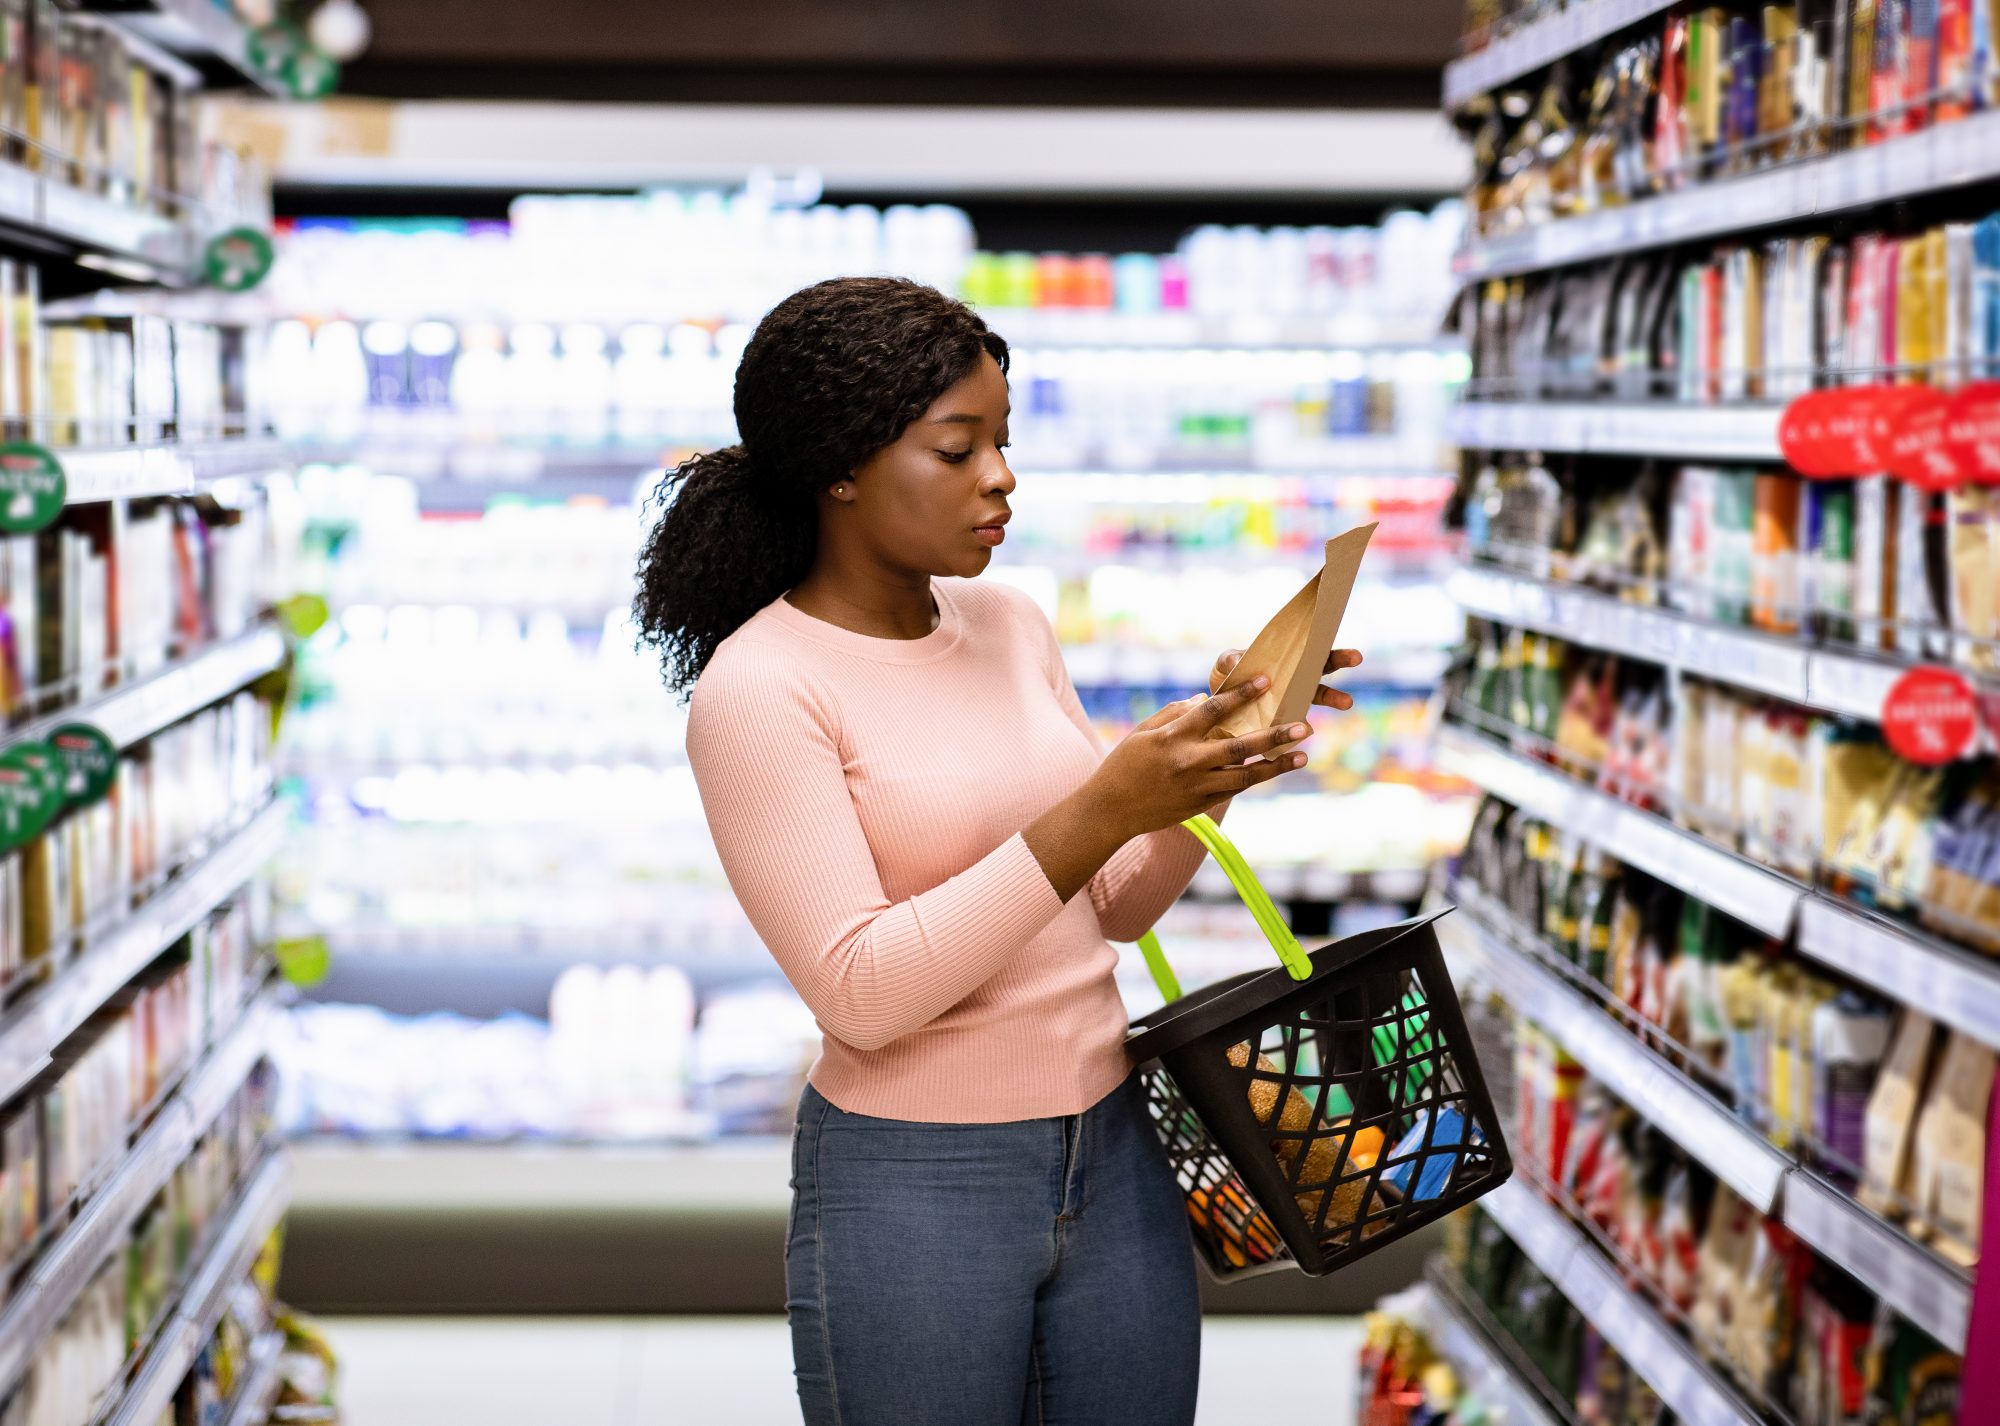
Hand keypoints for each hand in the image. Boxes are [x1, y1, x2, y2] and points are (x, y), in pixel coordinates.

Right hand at [1087, 677, 1313, 839]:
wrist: (1110, 810)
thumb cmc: (1124, 764)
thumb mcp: (1144, 731)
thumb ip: (1176, 713)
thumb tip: (1205, 700)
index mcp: (1173, 737)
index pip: (1214, 710)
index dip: (1242, 694)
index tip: (1266, 681)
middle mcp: (1189, 762)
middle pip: (1240, 746)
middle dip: (1274, 736)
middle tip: (1304, 726)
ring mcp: (1197, 786)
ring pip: (1245, 774)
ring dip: (1276, 765)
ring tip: (1302, 755)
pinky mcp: (1200, 805)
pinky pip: (1235, 789)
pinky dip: (1256, 778)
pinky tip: (1274, 768)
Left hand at [1210, 647, 1363, 711]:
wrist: (1219, 711)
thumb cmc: (1228, 680)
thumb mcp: (1224, 666)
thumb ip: (1229, 660)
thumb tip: (1238, 659)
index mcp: (1284, 659)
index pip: (1309, 647)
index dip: (1324, 640)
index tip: (1340, 634)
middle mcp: (1295, 678)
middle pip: (1322, 666)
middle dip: (1340, 659)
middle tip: (1356, 657)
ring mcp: (1293, 699)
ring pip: (1318, 694)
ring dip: (1335, 697)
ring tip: (1348, 702)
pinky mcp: (1285, 720)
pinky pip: (1297, 721)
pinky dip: (1303, 725)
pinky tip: (1308, 727)